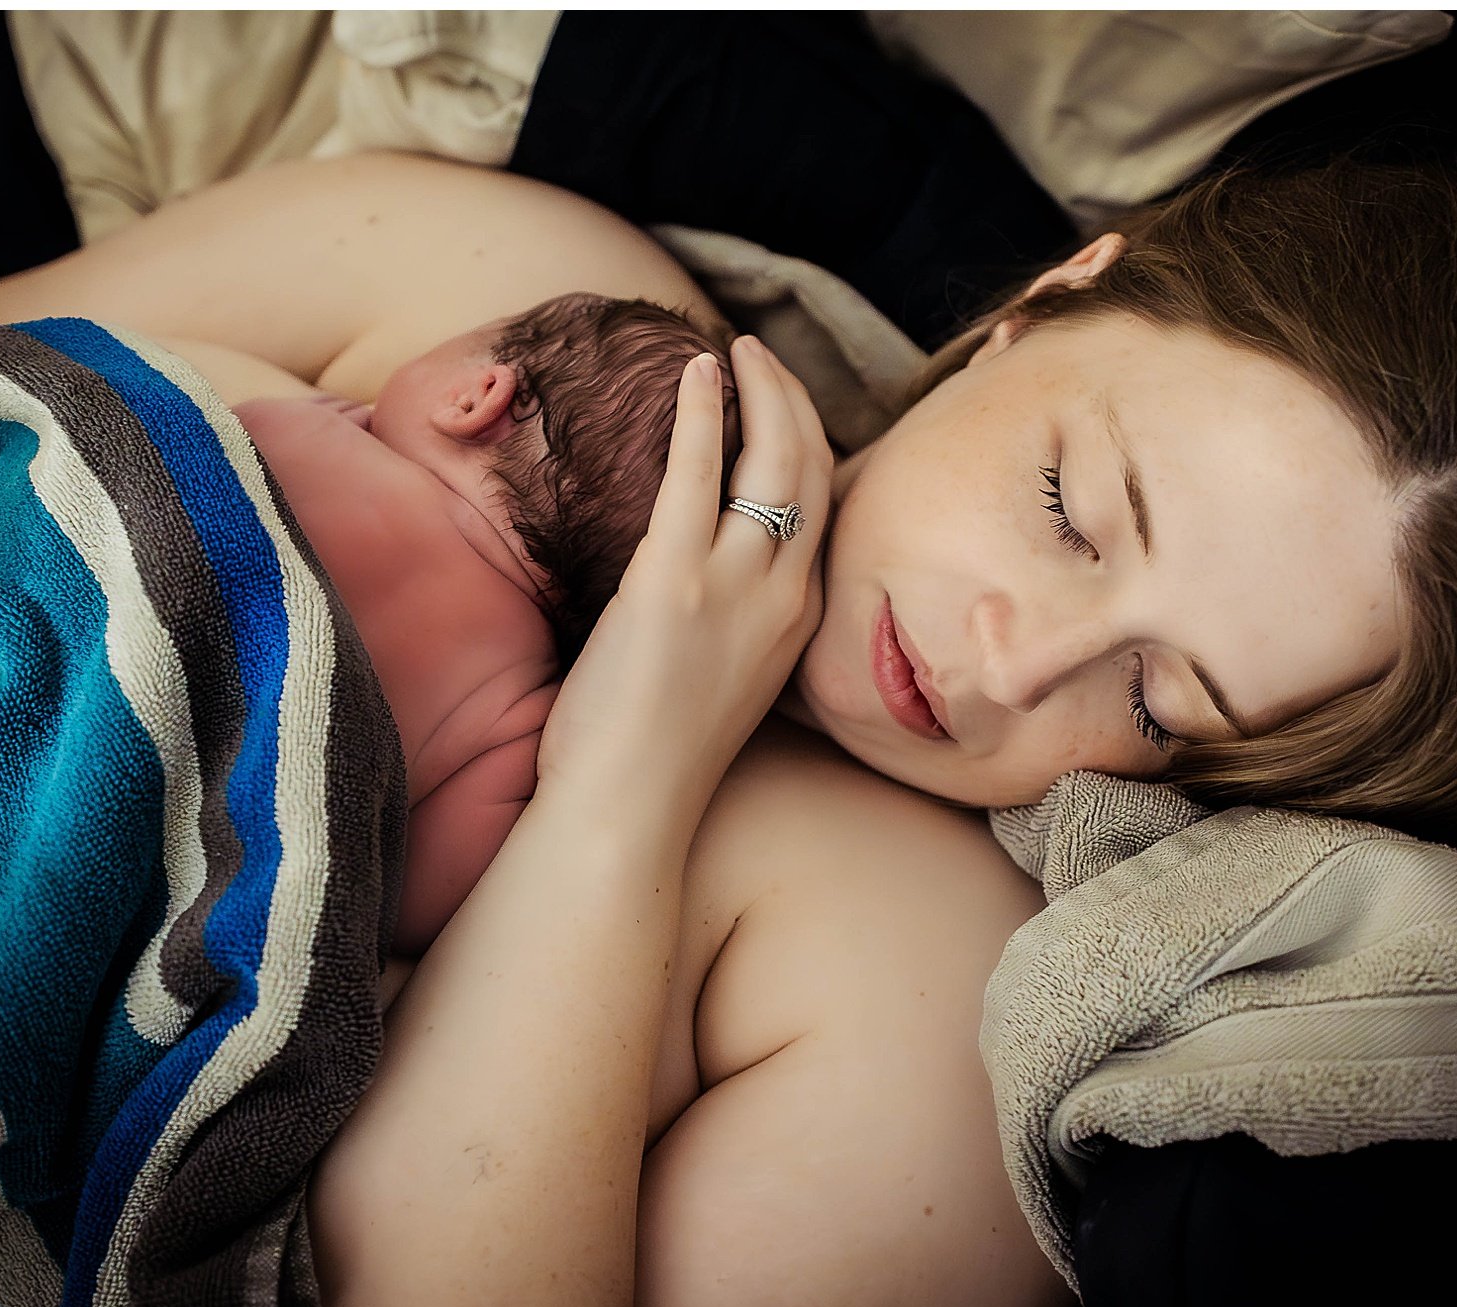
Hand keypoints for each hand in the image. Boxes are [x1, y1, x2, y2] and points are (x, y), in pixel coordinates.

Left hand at [536, 335, 831, 826]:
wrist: (630, 806)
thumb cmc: (657, 756)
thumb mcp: (726, 680)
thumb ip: (733, 621)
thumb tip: (706, 577)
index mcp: (801, 620)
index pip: (826, 509)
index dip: (812, 444)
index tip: (786, 406)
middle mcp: (787, 595)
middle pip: (814, 469)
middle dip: (795, 399)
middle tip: (762, 356)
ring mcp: (737, 586)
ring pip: (774, 458)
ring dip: (761, 389)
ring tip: (737, 350)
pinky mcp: (675, 580)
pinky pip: (698, 472)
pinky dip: (701, 412)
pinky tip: (695, 371)